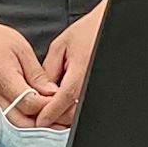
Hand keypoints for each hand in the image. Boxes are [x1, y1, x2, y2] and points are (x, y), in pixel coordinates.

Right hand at [0, 11, 55, 121]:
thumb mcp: (22, 49)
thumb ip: (37, 74)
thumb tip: (52, 92)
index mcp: (4, 79)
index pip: (31, 104)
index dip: (49, 106)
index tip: (62, 101)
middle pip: (22, 124)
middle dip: (44, 125)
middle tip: (61, 120)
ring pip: (14, 127)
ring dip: (34, 127)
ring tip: (52, 121)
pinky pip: (7, 120)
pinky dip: (23, 123)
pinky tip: (35, 117)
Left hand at [32, 3, 106, 127]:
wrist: (108, 25)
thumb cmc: (88, 31)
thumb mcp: (60, 46)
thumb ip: (48, 69)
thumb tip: (39, 90)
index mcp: (81, 70)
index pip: (64, 98)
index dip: (50, 112)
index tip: (40, 121)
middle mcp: (92, 81)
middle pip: (73, 110)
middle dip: (57, 116)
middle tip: (43, 118)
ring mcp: (98, 85)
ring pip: (80, 109)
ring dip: (66, 113)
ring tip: (52, 111)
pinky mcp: (101, 87)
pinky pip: (86, 101)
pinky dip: (74, 106)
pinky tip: (65, 103)